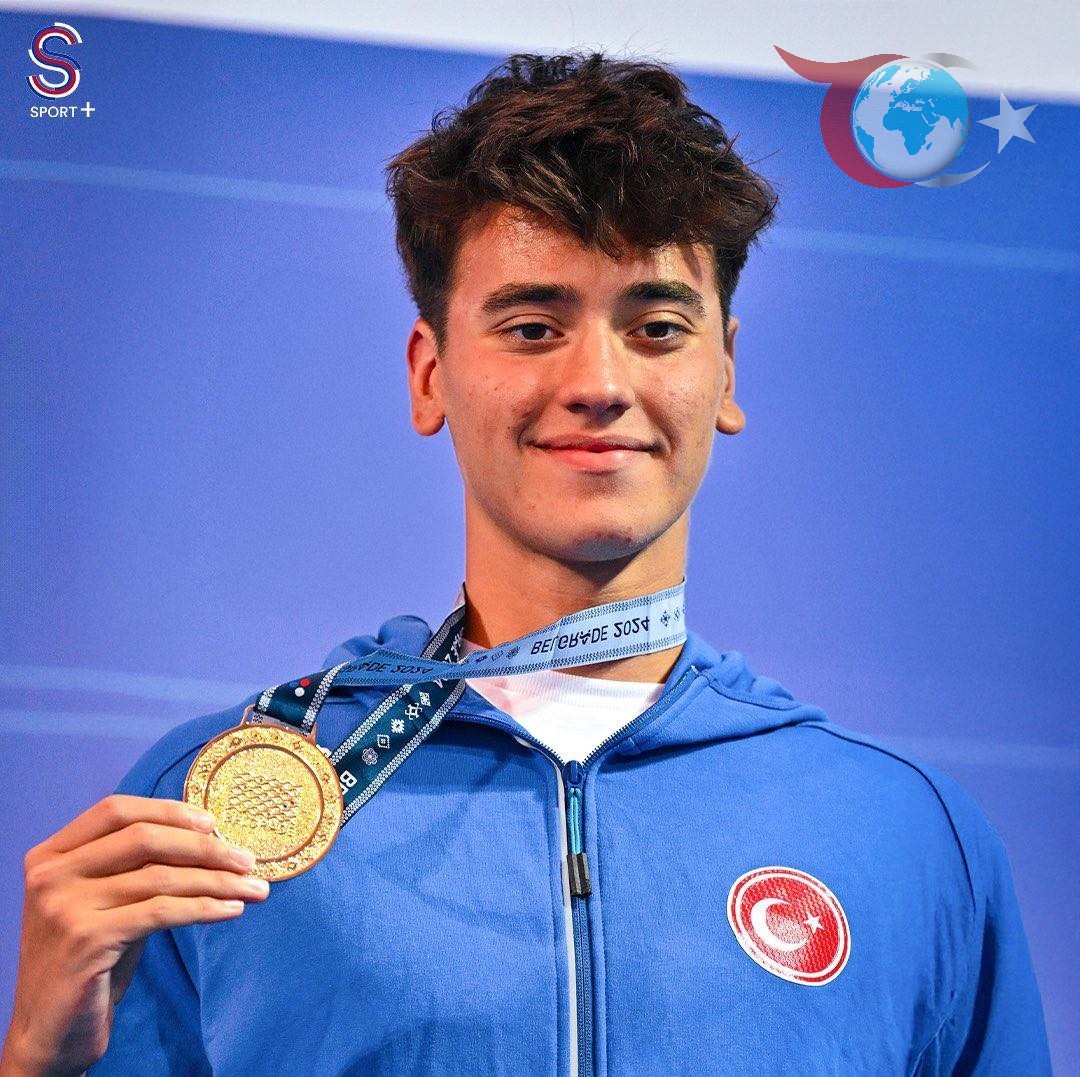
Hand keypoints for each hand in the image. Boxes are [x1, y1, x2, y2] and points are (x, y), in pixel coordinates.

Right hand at [0, 794, 268, 1076]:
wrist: (50, 1031)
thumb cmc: (89, 960)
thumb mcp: (106, 902)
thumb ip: (137, 868)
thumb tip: (208, 838)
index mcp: (50, 856)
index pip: (116, 811)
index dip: (168, 811)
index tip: (213, 823)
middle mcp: (51, 875)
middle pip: (144, 838)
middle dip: (205, 847)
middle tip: (247, 859)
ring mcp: (65, 907)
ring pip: (160, 877)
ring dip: (218, 880)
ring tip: (254, 887)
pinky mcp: (86, 939)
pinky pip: (162, 912)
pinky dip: (205, 907)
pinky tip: (232, 910)